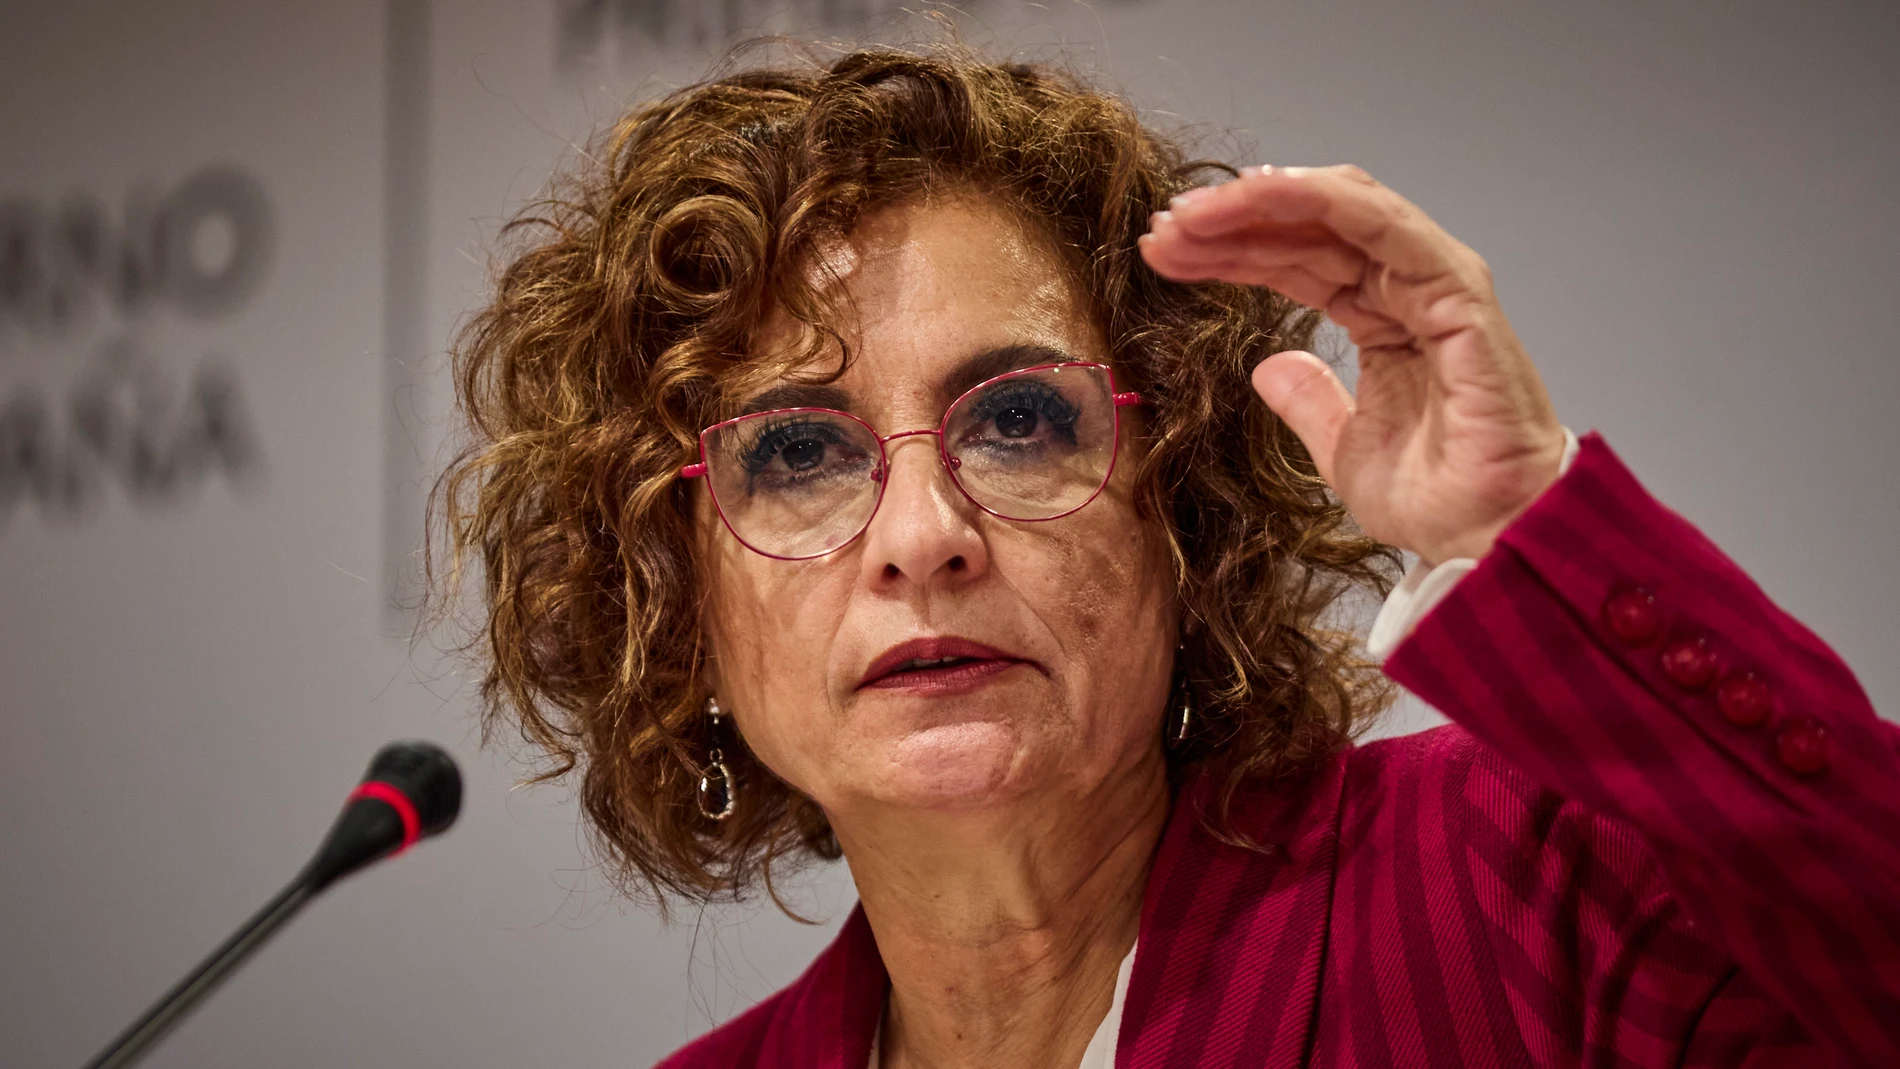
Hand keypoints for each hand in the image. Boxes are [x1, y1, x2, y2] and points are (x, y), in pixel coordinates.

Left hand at [1138, 165, 1566, 564]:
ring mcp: (1435, 279)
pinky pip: (1379, 224)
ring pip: (1338, 210)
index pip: (1297, 260)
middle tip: (1161, 229)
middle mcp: (1409, 285)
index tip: (1164, 255)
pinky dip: (1315, 201)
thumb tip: (1270, 367)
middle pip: (1308, 226)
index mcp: (1385, 314)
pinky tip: (1258, 195)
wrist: (1489, 536)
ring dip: (1259, 203)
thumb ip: (1308, 400)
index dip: (1230, 252)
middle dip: (1230, 222)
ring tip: (1189, 216)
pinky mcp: (1454, 288)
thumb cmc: (1438, 498)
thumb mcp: (1341, 447)